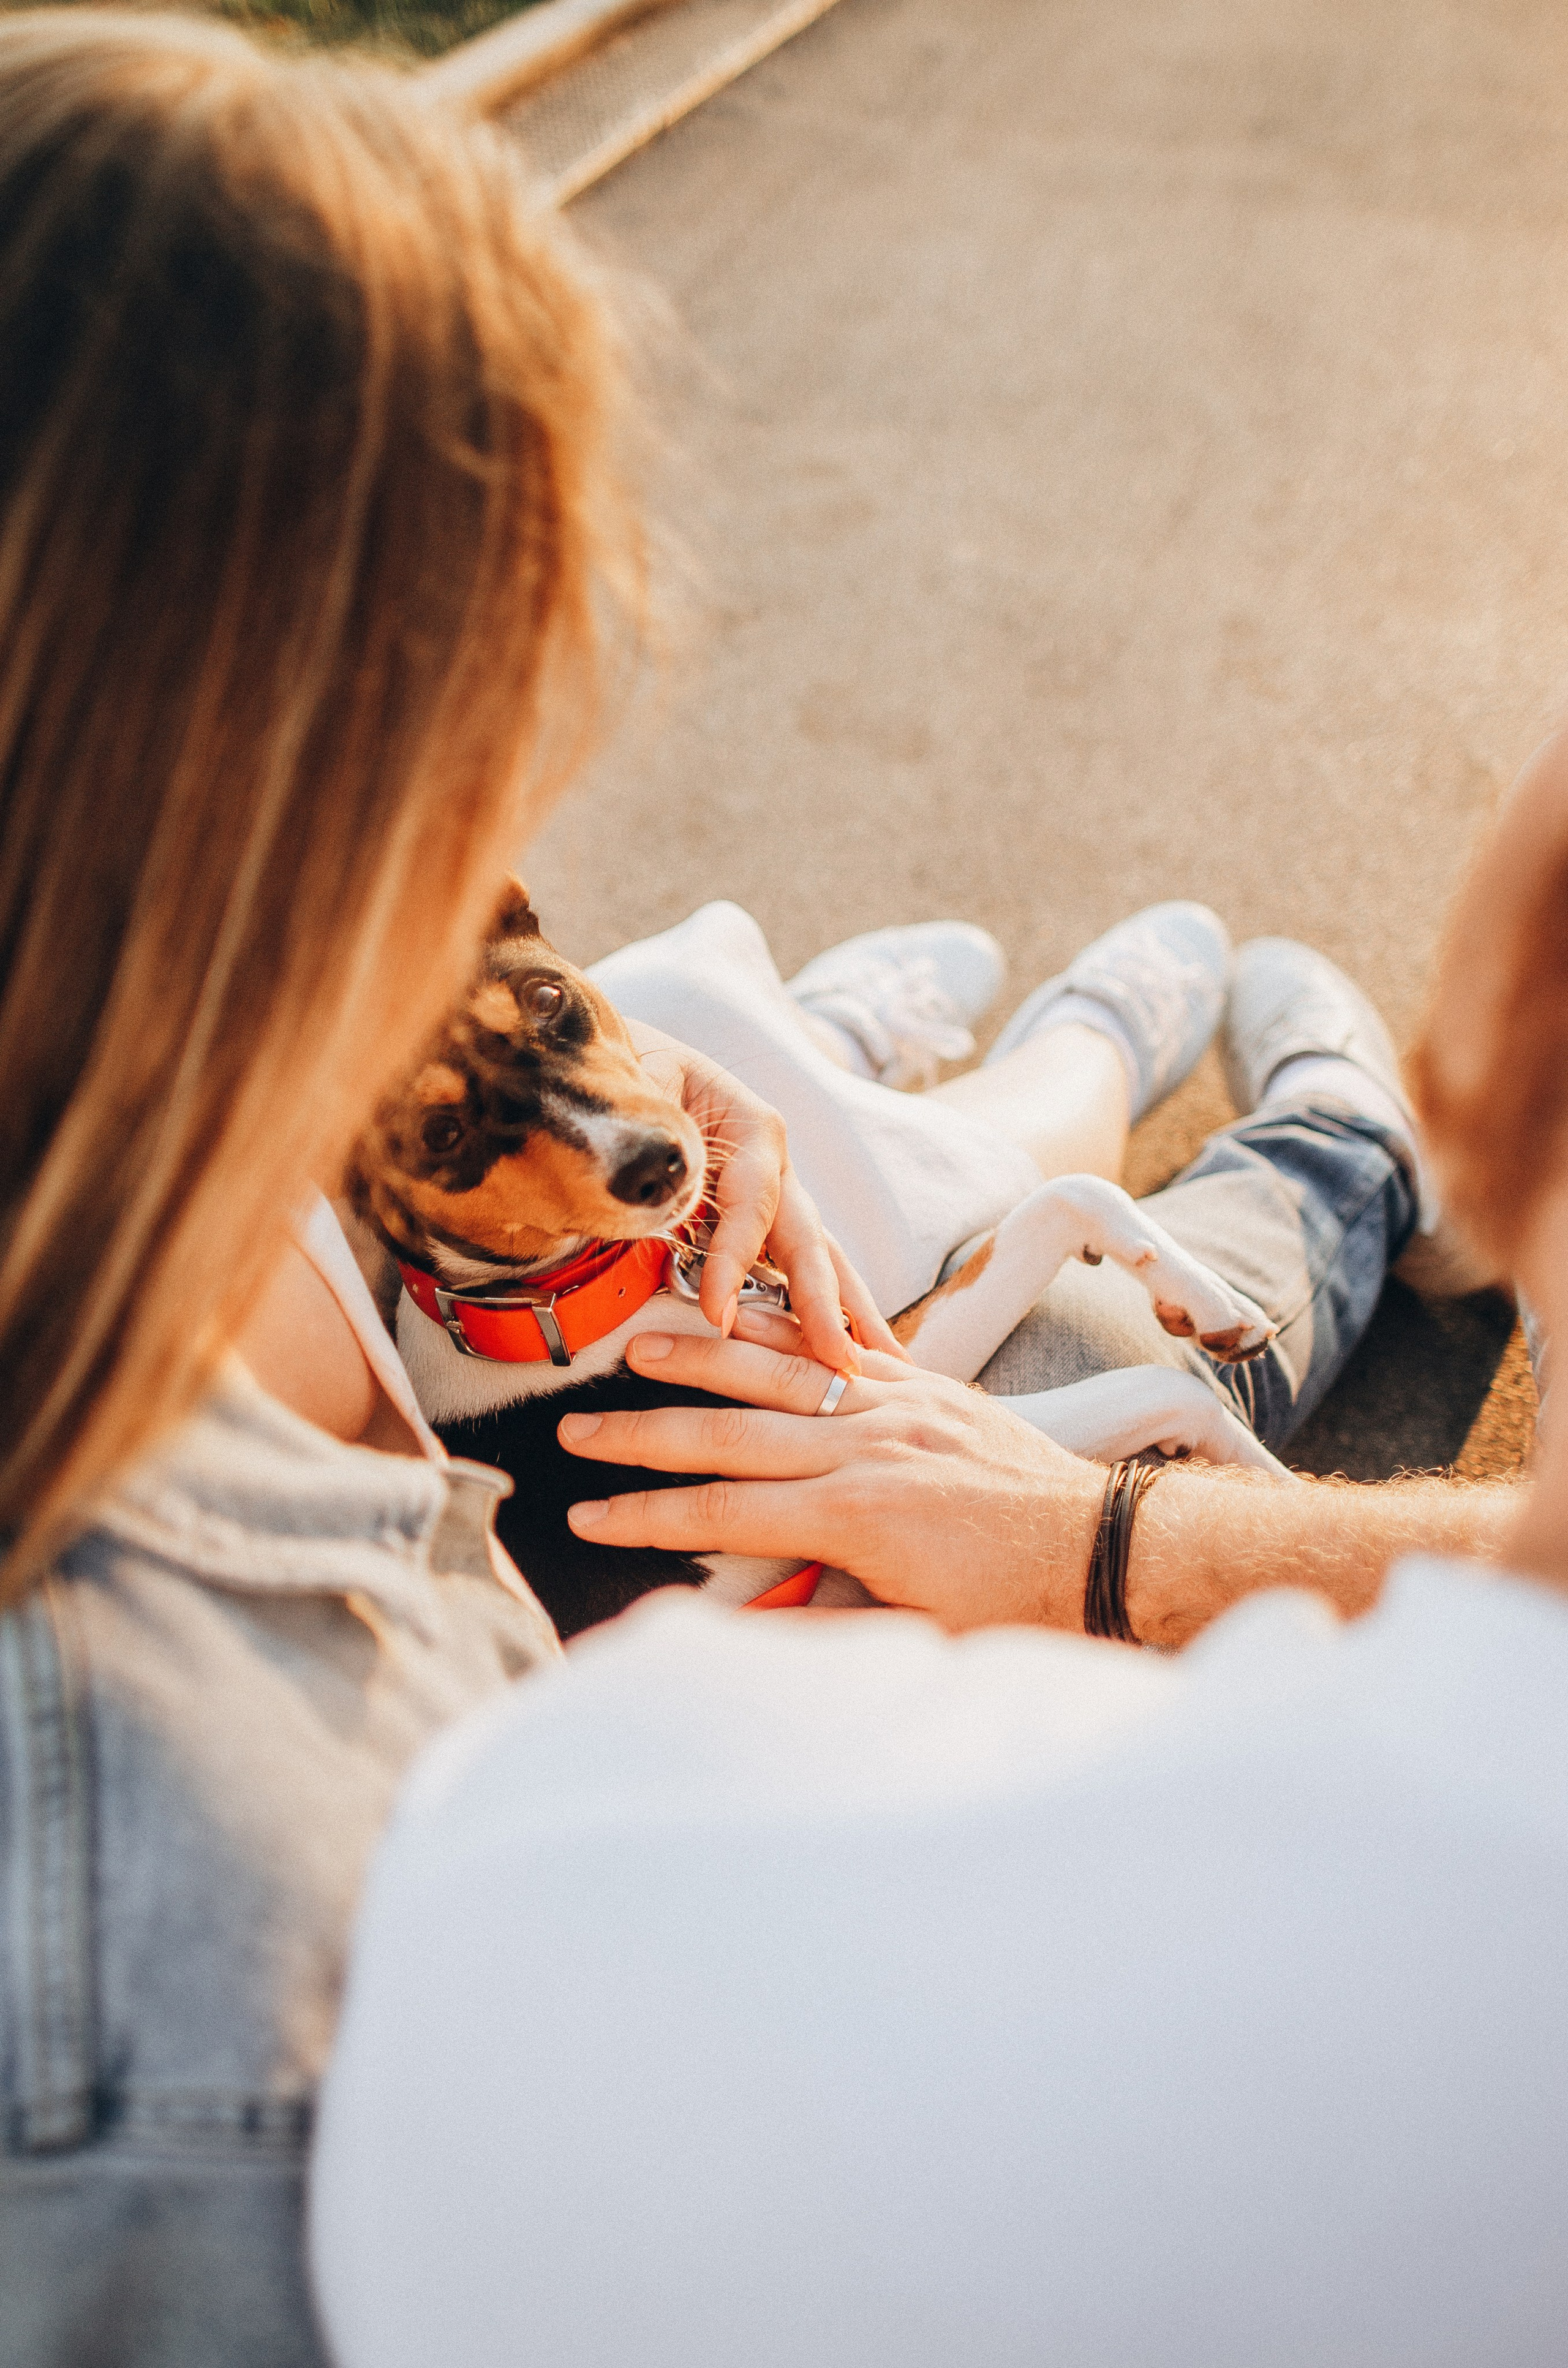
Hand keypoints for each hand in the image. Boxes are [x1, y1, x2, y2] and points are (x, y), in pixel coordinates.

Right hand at [558, 1316, 1104, 1630]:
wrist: (1103, 1548)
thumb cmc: (1011, 1606)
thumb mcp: (905, 1635)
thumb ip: (810, 1625)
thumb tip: (722, 1632)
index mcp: (856, 1517)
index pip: (722, 1514)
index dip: (648, 1518)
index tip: (589, 1519)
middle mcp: (867, 1448)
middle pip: (728, 1437)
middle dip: (644, 1436)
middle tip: (577, 1432)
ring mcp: (898, 1407)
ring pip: (778, 1375)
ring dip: (702, 1358)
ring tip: (639, 1346)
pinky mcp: (928, 1386)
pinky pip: (841, 1350)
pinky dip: (786, 1333)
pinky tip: (743, 1316)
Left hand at [626, 1021, 904, 1371]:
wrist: (618, 1063)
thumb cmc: (623, 1073)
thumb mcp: (634, 1093)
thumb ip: (645, 1145)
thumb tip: (655, 1195)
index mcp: (751, 1128)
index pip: (750, 1202)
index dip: (735, 1261)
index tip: (718, 1317)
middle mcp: (775, 1164)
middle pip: (807, 1240)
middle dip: (827, 1305)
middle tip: (842, 1363)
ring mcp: (776, 1195)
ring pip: (818, 1258)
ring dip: (849, 1314)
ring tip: (886, 1364)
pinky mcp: (763, 1222)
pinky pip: (796, 1269)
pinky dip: (824, 1311)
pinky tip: (850, 1351)